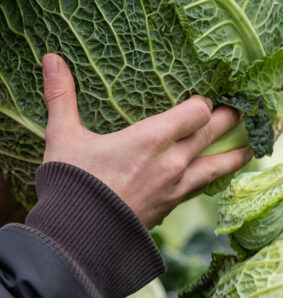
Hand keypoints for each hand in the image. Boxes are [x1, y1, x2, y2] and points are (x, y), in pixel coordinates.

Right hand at [40, 53, 252, 228]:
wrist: (77, 239)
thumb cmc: (71, 185)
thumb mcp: (62, 137)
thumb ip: (61, 96)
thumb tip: (51, 58)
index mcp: (152, 138)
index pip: (198, 109)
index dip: (203, 101)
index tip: (202, 97)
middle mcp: (172, 161)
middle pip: (215, 131)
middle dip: (228, 118)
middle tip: (237, 109)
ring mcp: (175, 188)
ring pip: (219, 166)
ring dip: (234, 154)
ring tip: (247, 147)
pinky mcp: (169, 210)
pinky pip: (201, 190)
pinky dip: (213, 180)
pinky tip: (213, 179)